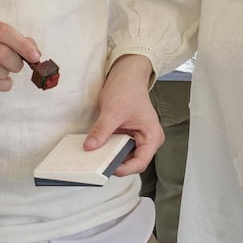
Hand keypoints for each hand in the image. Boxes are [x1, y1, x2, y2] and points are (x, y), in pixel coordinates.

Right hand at [0, 16, 39, 92]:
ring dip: (7, 74)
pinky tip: (3, 82)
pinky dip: (2, 85)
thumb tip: (36, 53)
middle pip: (2, 53)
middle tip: (17, 66)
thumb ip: (21, 42)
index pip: (4, 31)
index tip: (36, 57)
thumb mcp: (0, 38)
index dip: (22, 45)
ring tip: (5, 72)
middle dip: (16, 64)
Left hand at [86, 55, 161, 175]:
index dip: (125, 169)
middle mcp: (146, 140)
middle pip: (131, 162)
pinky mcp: (125, 135)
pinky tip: (95, 148)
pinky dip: (106, 148)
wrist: (126, 74)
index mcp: (152, 136)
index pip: (140, 162)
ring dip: (109, 156)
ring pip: (122, 156)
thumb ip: (102, 130)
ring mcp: (136, 138)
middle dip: (115, 163)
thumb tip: (90, 146)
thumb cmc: (128, 88)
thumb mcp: (113, 110)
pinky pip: (116, 147)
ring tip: (95, 157)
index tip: (108, 169)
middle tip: (98, 165)